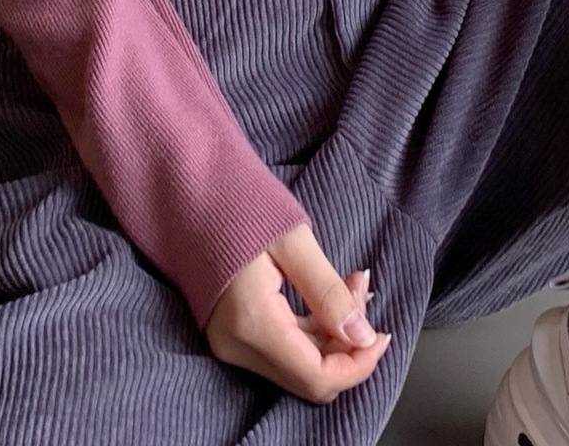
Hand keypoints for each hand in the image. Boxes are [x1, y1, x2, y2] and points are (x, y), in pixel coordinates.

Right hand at [204, 222, 391, 402]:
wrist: (187, 191)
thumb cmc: (236, 204)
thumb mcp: (292, 240)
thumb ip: (328, 292)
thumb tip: (362, 337)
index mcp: (251, 322)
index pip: (316, 376)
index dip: (358, 364)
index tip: (382, 332)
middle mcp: (236, 345)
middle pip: (309, 376)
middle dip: (348, 345)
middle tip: (364, 294)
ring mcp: (230, 342)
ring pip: (298, 364)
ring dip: (333, 335)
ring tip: (351, 285)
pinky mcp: (231, 333)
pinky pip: (282, 348)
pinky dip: (312, 330)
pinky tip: (328, 296)